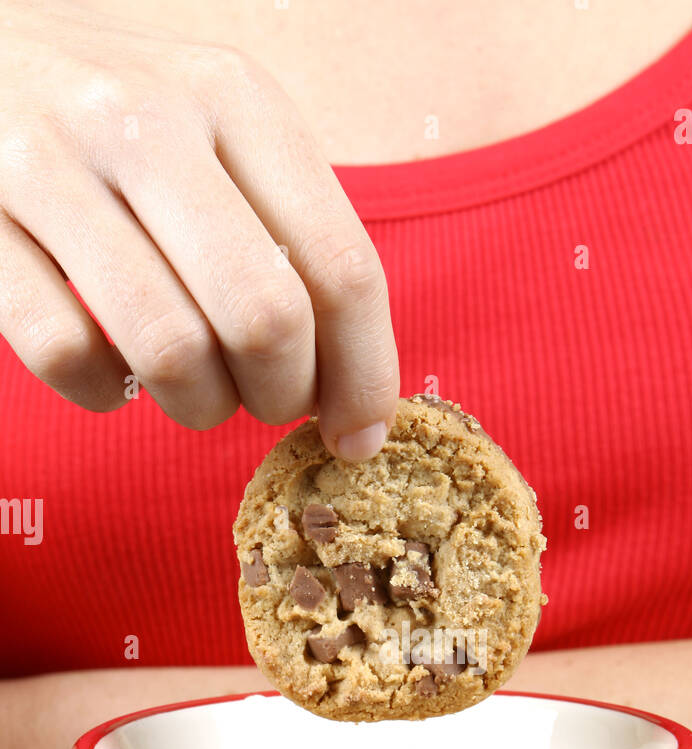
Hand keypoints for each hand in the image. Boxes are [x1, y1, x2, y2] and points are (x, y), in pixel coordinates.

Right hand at [0, 0, 398, 456]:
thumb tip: (357, 397)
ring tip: (195, 393)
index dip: (364, 376)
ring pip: (170, 350)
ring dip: (199, 406)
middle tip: (267, 402)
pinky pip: (67, 355)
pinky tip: (112, 370)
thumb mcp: (224, 133)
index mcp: (236, 97)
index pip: (342, 269)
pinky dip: (102, 392)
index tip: (360, 434)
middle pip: (264, 319)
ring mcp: (51, 167)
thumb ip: (295, 237)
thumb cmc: (129, 123)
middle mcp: (148, 120)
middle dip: (281, 396)